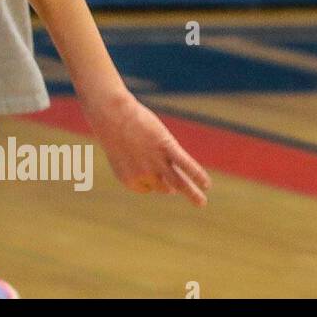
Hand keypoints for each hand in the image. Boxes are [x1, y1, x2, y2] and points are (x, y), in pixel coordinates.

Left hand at [82, 90, 211, 205]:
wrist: (110, 113)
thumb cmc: (115, 132)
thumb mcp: (122, 155)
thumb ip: (137, 167)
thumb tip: (155, 174)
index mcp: (129, 180)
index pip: (149, 187)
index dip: (152, 178)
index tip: (147, 166)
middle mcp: (144, 174)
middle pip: (164, 187)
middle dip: (169, 186)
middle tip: (175, 189)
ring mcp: (156, 161)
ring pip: (178, 182)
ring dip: (192, 194)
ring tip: (201, 203)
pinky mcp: (166, 146)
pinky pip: (185, 164)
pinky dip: (197, 174)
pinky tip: (206, 184)